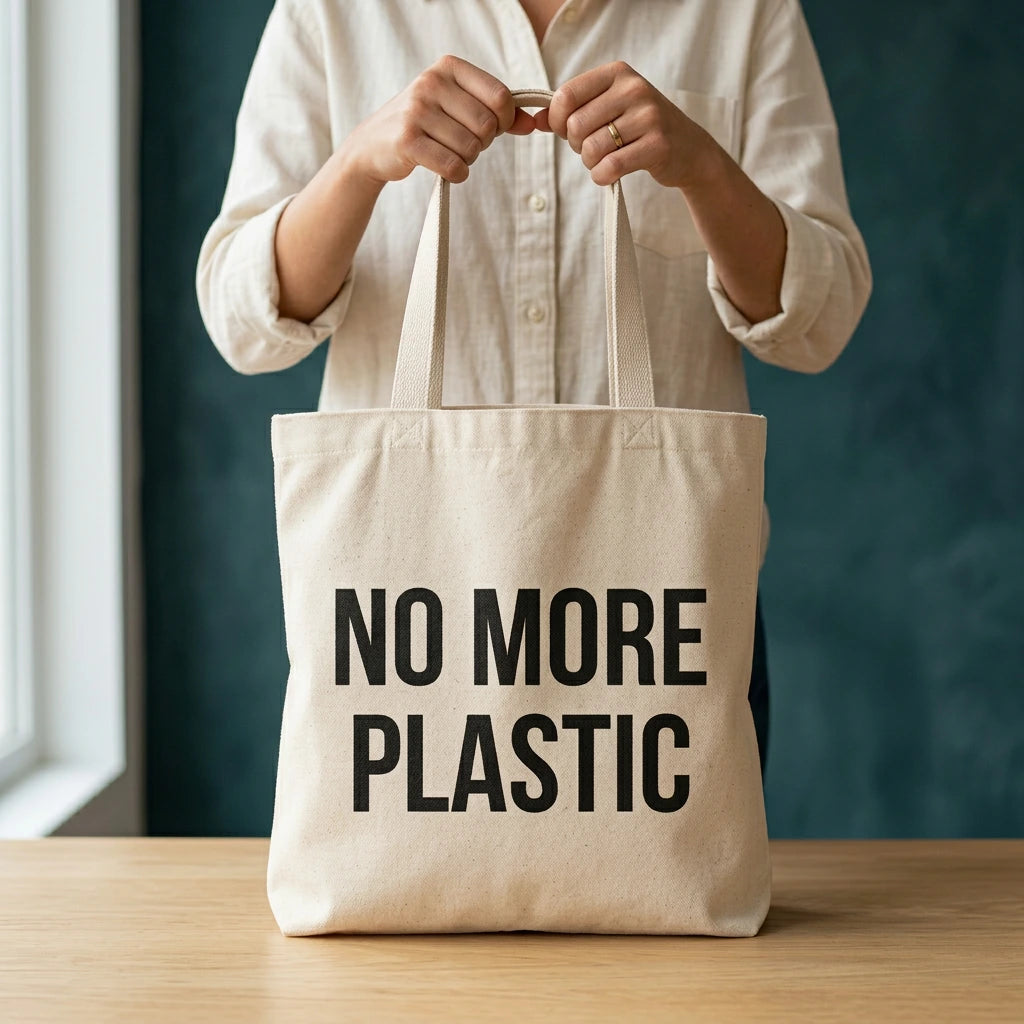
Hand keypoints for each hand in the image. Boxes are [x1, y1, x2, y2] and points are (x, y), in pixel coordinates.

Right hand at [347, 54, 536, 187]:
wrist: (374, 145)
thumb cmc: (425, 125)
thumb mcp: (458, 108)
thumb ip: (497, 113)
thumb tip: (532, 123)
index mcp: (448, 68)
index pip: (500, 96)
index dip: (504, 121)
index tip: (491, 129)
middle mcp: (431, 83)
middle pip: (487, 125)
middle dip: (482, 144)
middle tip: (463, 145)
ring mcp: (417, 111)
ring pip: (471, 148)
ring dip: (467, 160)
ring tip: (449, 154)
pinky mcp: (408, 141)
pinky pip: (453, 166)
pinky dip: (457, 174)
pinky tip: (446, 170)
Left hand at [534, 62, 713, 190]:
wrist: (689, 149)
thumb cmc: (640, 129)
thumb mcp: (608, 110)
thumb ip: (572, 112)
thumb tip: (537, 120)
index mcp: (618, 73)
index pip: (566, 95)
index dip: (558, 121)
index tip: (568, 132)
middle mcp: (634, 89)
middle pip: (576, 126)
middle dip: (576, 146)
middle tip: (592, 149)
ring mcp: (648, 116)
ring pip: (591, 149)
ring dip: (590, 164)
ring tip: (604, 161)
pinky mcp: (657, 145)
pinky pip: (610, 167)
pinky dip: (602, 176)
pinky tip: (608, 174)